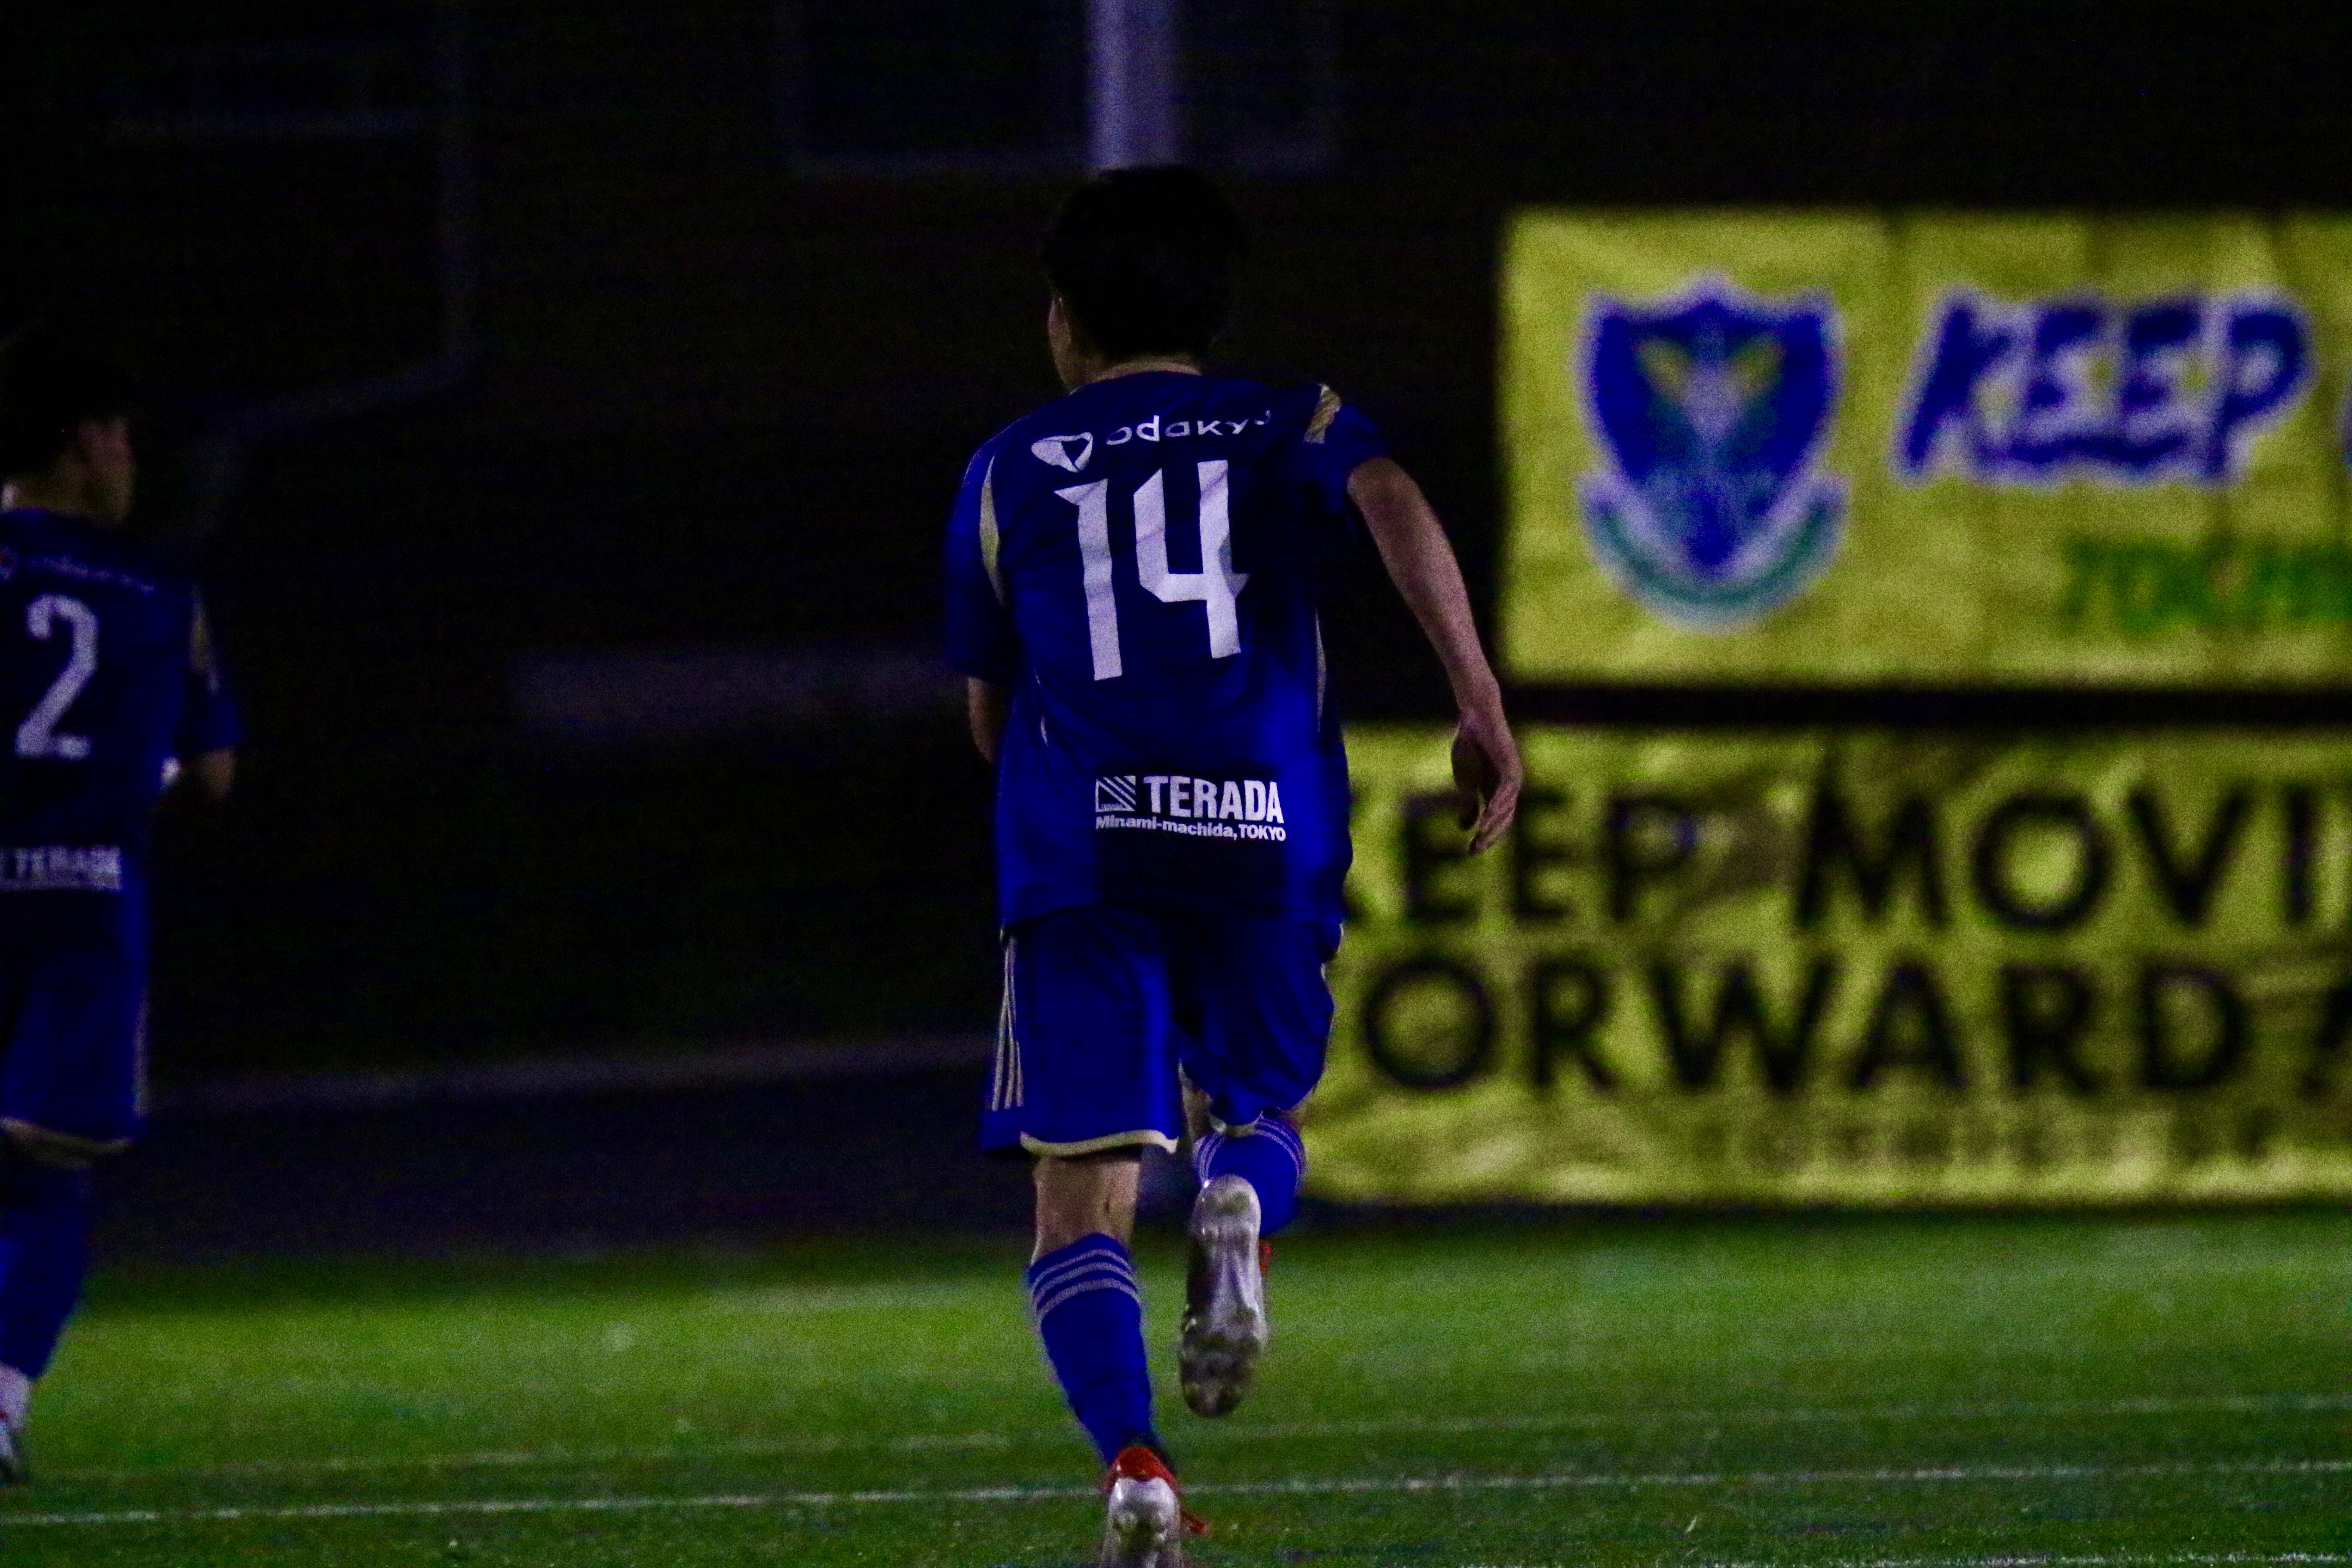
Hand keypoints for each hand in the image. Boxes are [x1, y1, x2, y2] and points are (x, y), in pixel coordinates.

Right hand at [1450, 704, 1521, 854]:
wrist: (1473, 719)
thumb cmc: (1470, 746)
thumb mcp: (1465, 781)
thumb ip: (1468, 804)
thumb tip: (1464, 829)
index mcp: (1497, 793)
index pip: (1495, 822)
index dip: (1484, 837)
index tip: (1470, 852)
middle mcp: (1509, 789)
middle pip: (1503, 820)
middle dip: (1489, 835)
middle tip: (1474, 849)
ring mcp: (1513, 777)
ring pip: (1507, 808)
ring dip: (1494, 823)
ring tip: (1480, 836)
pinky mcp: (1511, 765)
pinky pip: (1508, 789)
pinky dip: (1500, 802)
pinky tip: (1489, 813)